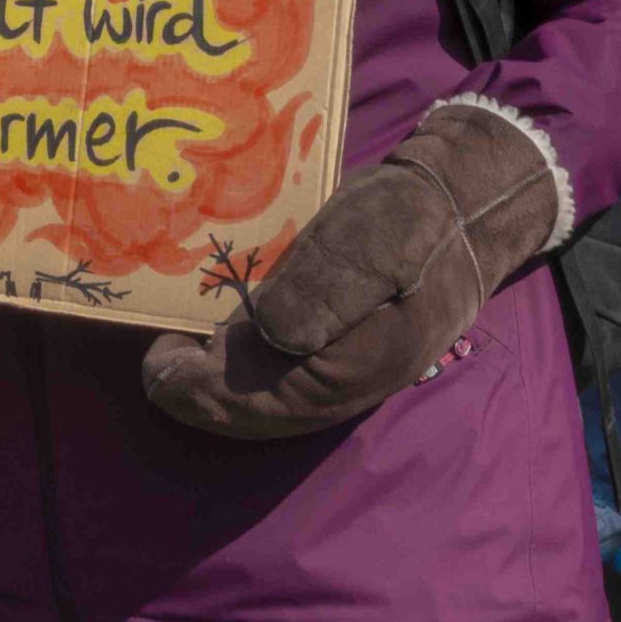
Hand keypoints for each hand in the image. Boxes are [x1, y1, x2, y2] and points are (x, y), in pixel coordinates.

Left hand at [141, 101, 560, 438]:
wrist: (464, 208)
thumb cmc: (412, 217)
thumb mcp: (372, 238)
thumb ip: (324, 289)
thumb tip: (267, 334)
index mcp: (351, 370)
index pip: (256, 405)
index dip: (197, 391)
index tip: (157, 363)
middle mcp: (346, 388)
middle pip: (254, 414)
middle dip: (198, 394)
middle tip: (156, 359)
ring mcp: (346, 375)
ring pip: (266, 402)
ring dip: (216, 387)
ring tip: (175, 352)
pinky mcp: (342, 354)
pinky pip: (281, 381)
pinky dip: (241, 372)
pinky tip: (218, 343)